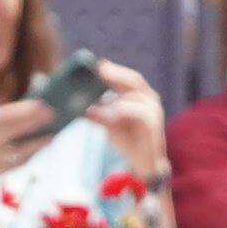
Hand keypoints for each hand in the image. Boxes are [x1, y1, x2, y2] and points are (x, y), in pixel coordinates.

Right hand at [0, 99, 56, 192]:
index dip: (22, 110)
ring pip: (18, 150)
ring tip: (53, 135)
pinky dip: (29, 156)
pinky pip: (16, 164)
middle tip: (53, 114)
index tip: (40, 104)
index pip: (1, 116)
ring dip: (37, 142)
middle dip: (34, 121)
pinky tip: (40, 149)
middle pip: (12, 130)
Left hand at [80, 60, 167, 177]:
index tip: (96, 64)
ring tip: (98, 92)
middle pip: (134, 79)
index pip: (127, 77)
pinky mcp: (153, 124)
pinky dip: (123, 109)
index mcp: (140, 96)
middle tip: (98, 69)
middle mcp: (149, 100)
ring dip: (116, 92)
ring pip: (135, 95)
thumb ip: (95, 113)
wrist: (145, 164)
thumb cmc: (128, 140)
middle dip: (116, 73)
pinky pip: (137, 112)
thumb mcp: (108, 124)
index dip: (113, 69)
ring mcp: (153, 111)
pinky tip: (110, 111)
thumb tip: (73, 106)